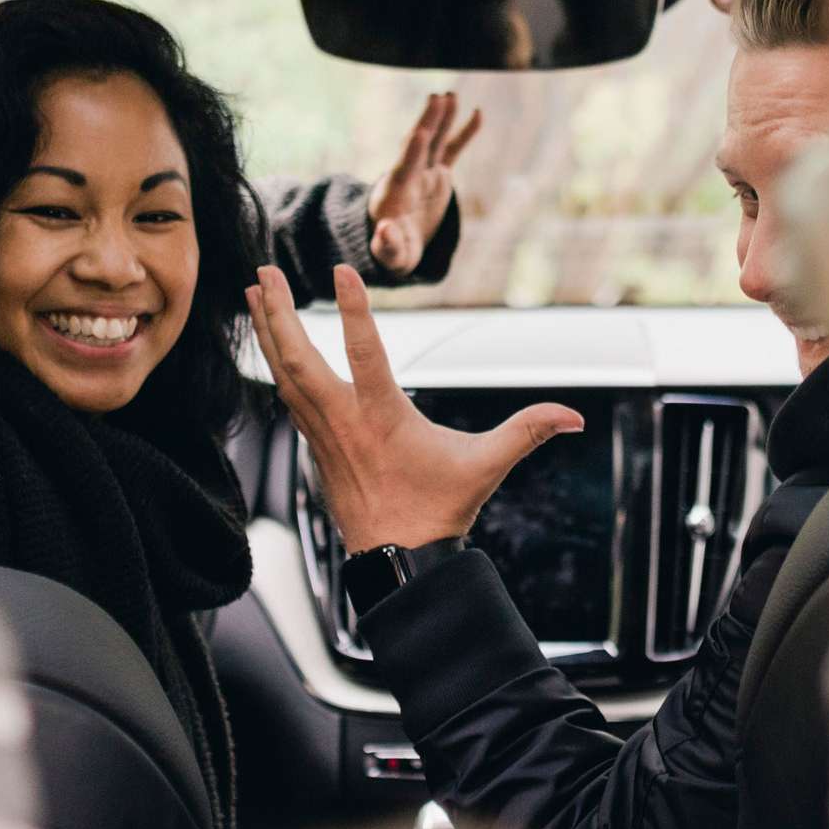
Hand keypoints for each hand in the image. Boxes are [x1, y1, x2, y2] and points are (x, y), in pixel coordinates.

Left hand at [246, 263, 580, 552]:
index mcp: (382, 417)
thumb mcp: (486, 466)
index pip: (364, 350)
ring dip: (267, 330)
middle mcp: (342, 420)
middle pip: (298, 357)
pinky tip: (270, 345)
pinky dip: (274, 363)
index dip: (353, 308)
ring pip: (282, 373)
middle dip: (278, 311)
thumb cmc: (439, 509)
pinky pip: (286, 395)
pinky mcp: (314, 446)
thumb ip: (528, 431)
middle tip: (264, 270)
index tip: (341, 269)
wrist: (397, 559)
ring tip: (254, 291)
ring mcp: (321, 433)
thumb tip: (575, 417)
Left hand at [366, 91, 480, 277]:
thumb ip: (387, 244)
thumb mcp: (389, 255)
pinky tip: (478, 113)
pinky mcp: (437, 175)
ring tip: (450, 95)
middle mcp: (407, 177)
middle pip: (418, 146)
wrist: (396, 244)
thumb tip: (386, 230)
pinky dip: (463, 132)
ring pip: (435, 141)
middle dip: (427, 123)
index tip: (421, 133)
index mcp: (393, 194)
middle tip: (436, 98)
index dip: (412, 153)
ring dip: (442, 118)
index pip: (403, 169)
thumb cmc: (392, 252)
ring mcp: (423, 173)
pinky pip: (451, 150)